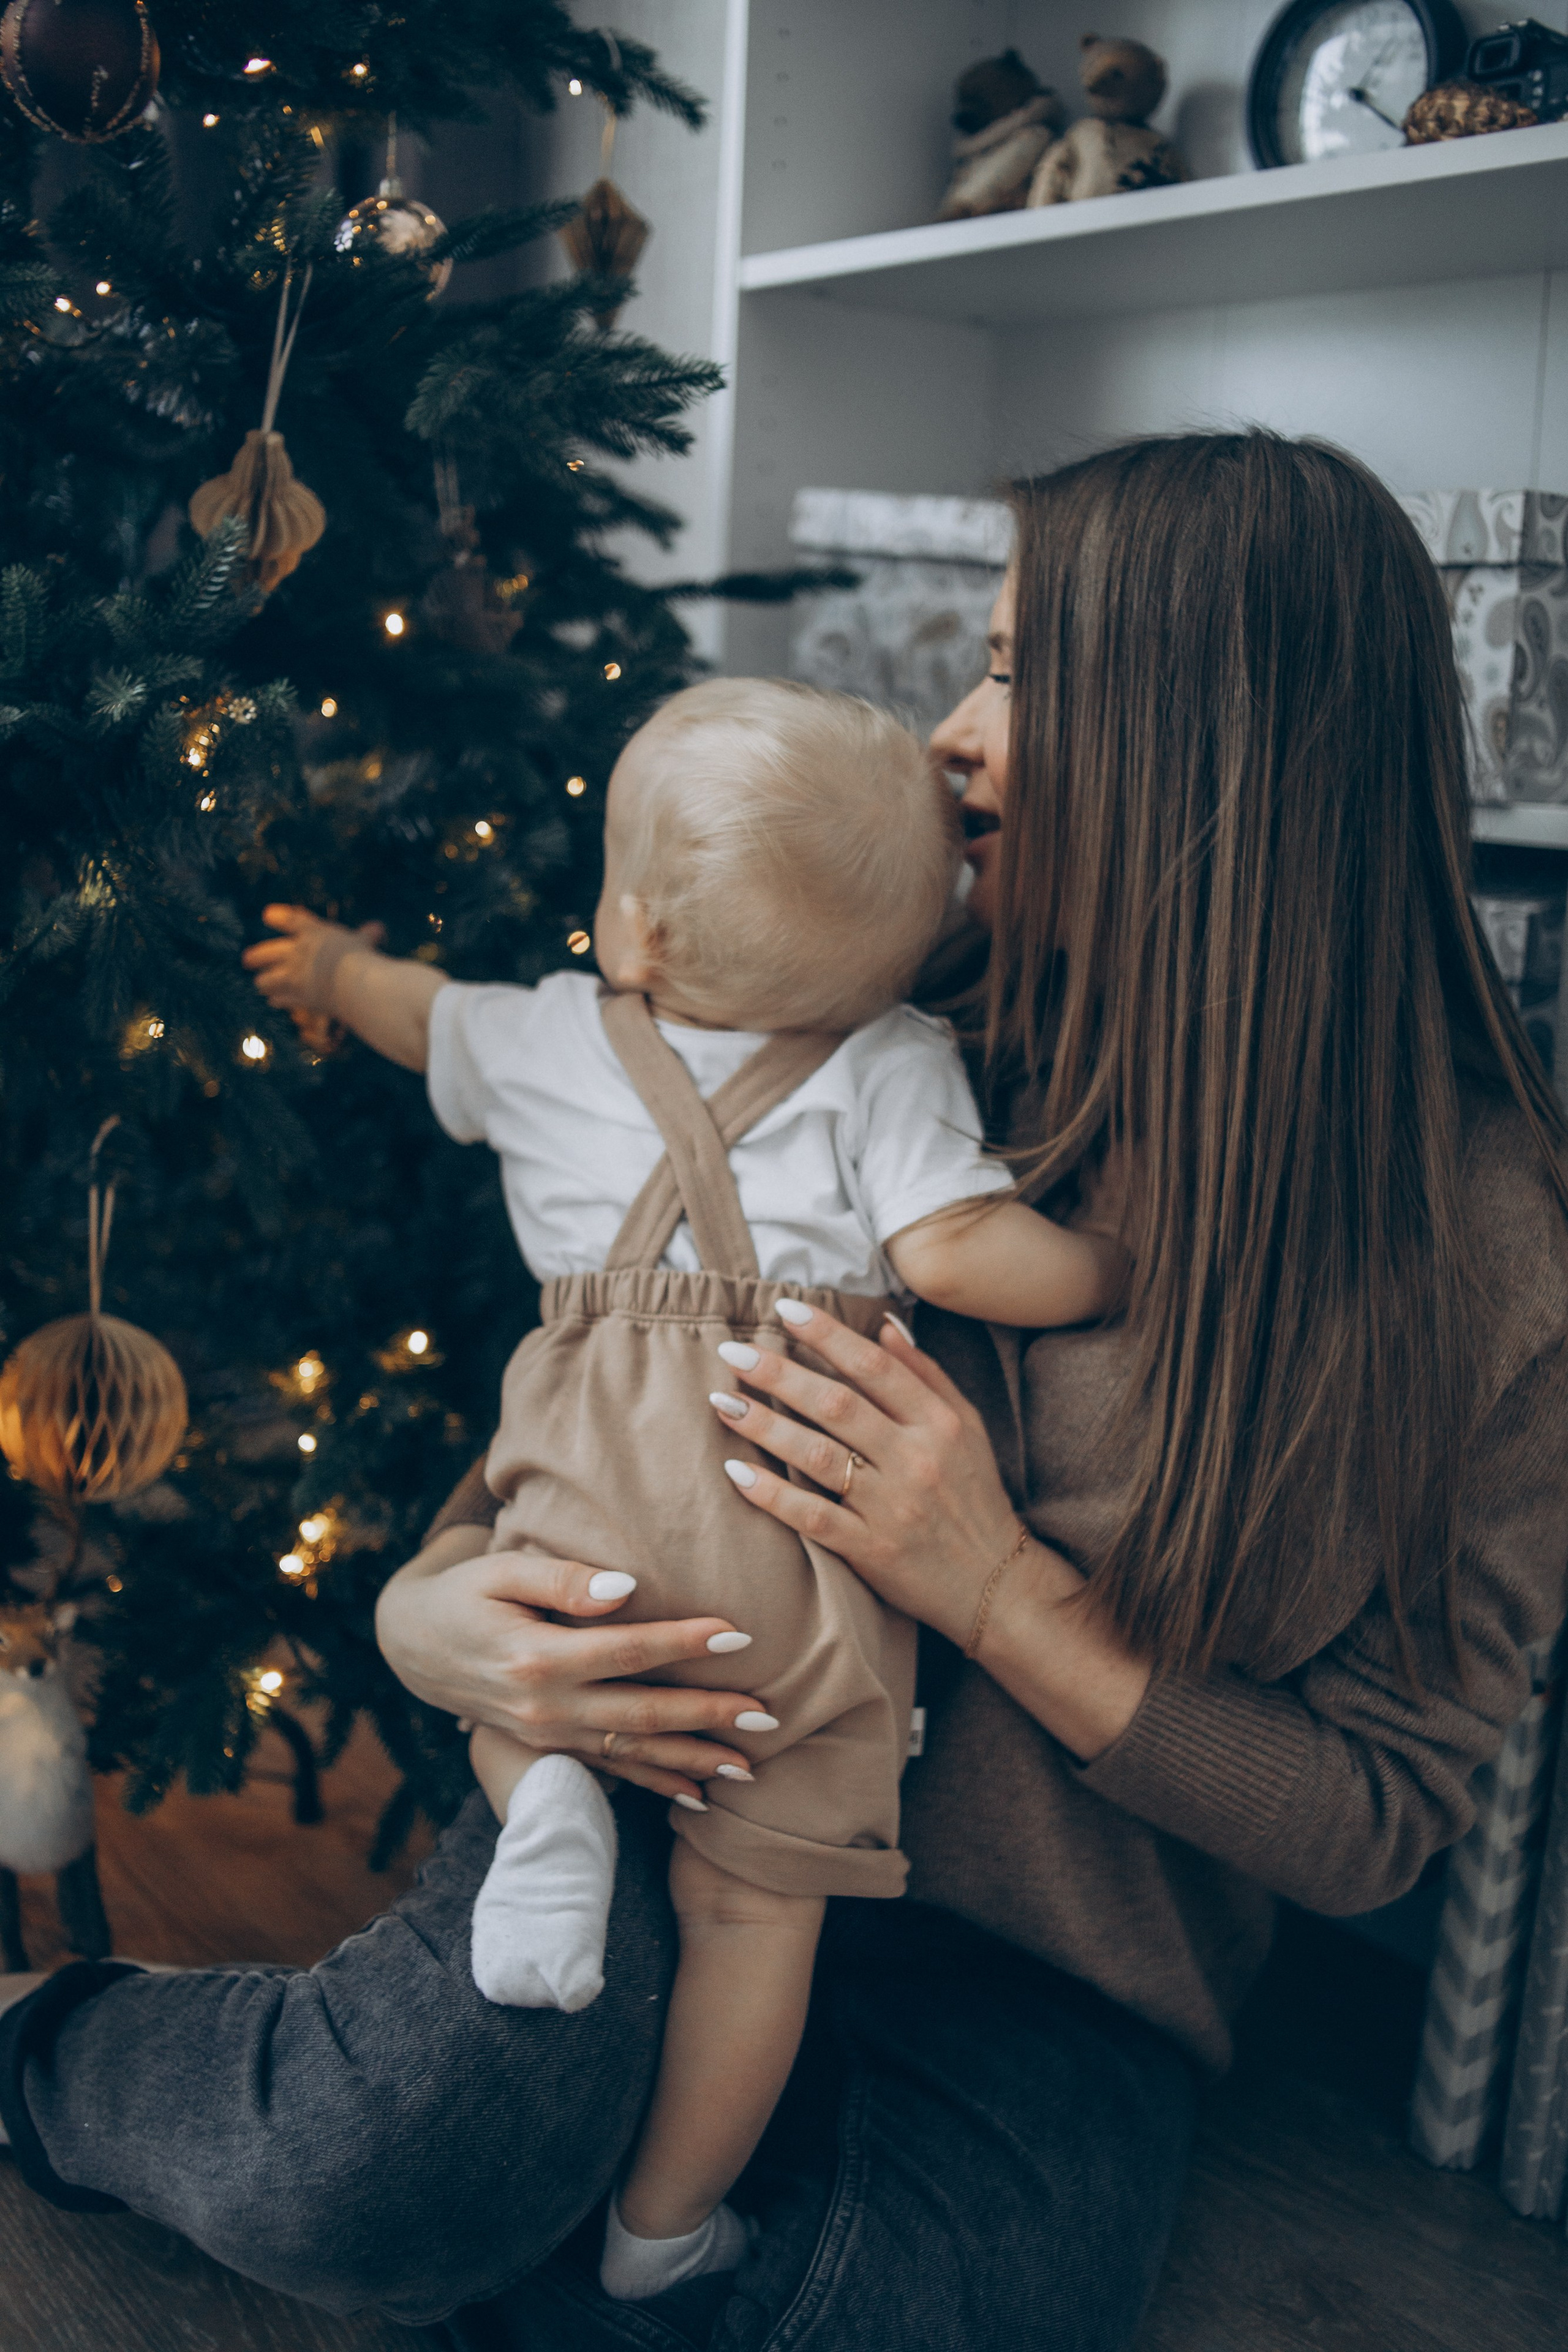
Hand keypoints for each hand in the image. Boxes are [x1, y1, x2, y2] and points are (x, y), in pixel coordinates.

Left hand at [242, 904, 384, 1023]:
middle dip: (255, 956)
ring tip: (260, 983)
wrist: (355, 985)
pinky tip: (274, 1000)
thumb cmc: (361, 958)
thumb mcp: (364, 943)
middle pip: (266, 952)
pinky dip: (277, 999)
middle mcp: (296, 952)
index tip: (267, 915)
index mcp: (312, 932)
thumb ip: (367, 936)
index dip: (276, 916)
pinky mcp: (297, 998)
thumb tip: (378, 928)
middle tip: (246, 959)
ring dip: (264, 981)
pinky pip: (280, 999)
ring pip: (267, 980)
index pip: (289, 919)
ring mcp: (293, 976)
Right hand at [374, 1531, 764, 1804]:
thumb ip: (562, 1578)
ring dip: (693, 1759)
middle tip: (767, 1716)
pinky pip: (610, 1771)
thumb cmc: (465, 1592)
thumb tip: (627, 1587)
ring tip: (750, 1765)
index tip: (738, 1634)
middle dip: (707, 1717)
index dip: (683, 1643)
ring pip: (632, 1751)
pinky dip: (655, 1783)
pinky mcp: (548, 1746)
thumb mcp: (501, 1569)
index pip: (626, 1651)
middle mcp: (544, 1707)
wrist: (411, 1643)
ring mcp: (546, 1735)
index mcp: (535, 1657)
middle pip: (640, 1713)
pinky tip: (698, 1795)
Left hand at [707, 1307, 1029, 1647]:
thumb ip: (925, 1375)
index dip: (828, 1335)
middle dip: (780, 1374)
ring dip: (765, 1427)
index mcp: (938, 1423)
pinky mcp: (872, 1550)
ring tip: (723, 1402)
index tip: (785, 1309)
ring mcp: (892, 1507)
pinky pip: (813, 1518)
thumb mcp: (966, 1427)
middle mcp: (915, 1459)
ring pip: (818, 1457)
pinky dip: (773, 1495)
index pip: (874, 1367)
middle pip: (837, 1405)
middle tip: (733, 1352)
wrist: (996, 1583)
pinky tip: (736, 1473)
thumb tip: (885, 1324)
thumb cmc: (974, 1495)